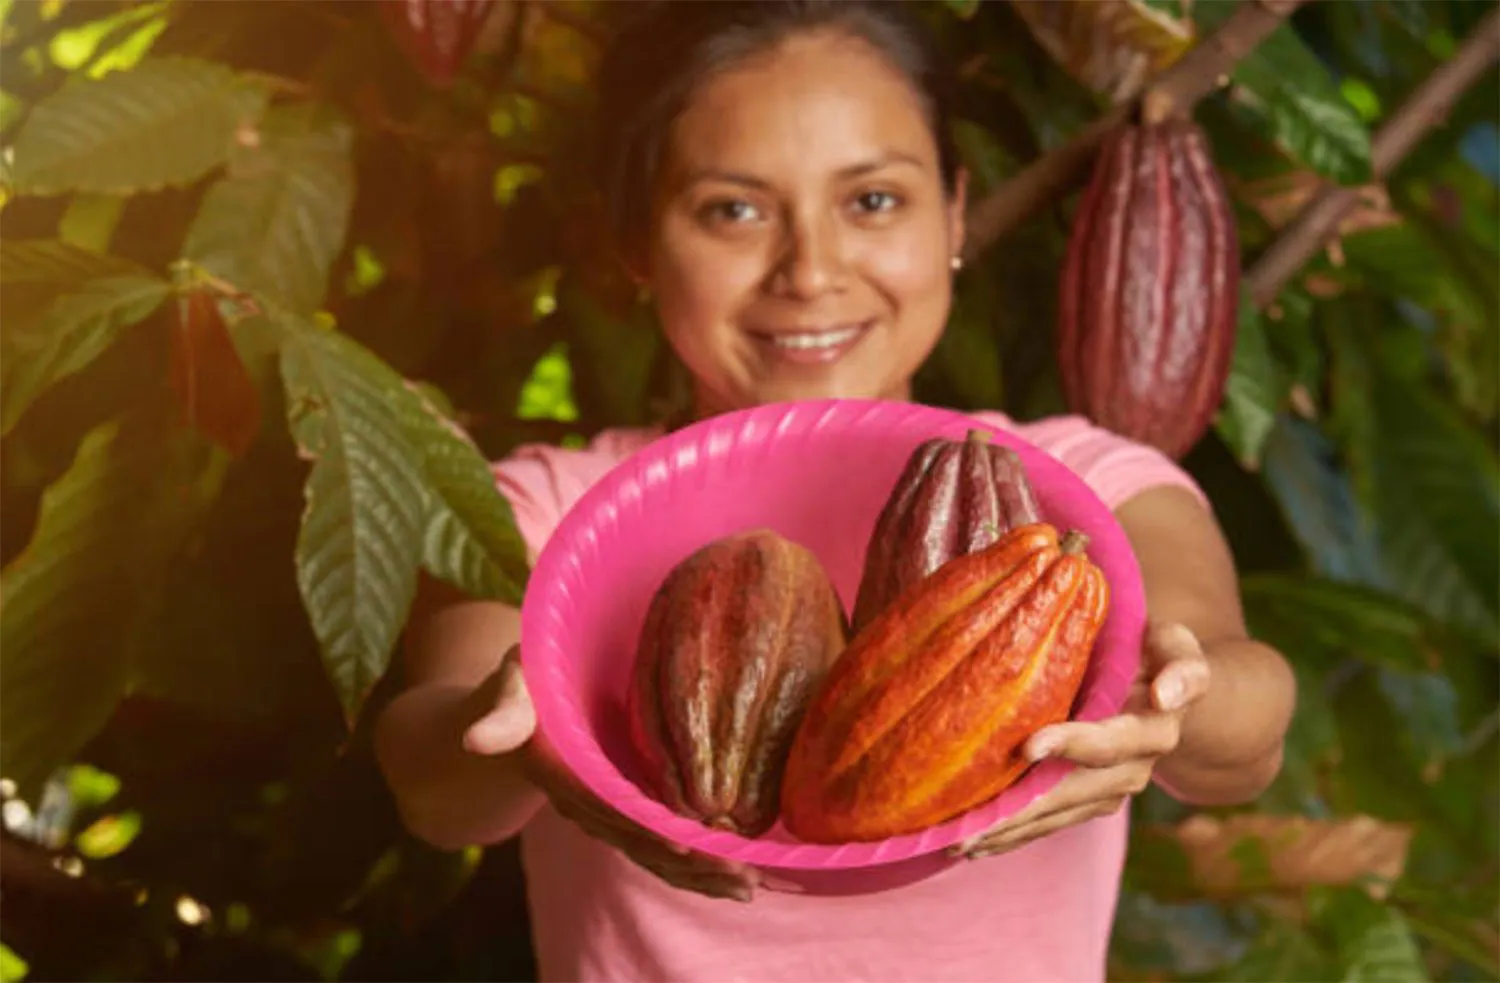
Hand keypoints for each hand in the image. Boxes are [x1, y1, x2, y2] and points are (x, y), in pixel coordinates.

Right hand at [464, 646, 759, 902]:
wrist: (519, 704)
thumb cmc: (523, 678)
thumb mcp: (512, 680)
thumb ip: (504, 707)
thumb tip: (475, 741)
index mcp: (557, 772)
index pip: (605, 806)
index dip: (644, 826)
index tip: (685, 844)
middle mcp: (582, 802)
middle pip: (637, 840)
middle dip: (688, 862)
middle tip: (740, 877)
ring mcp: (605, 811)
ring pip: (652, 851)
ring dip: (699, 873)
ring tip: (747, 886)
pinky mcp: (625, 809)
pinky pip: (659, 843)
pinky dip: (696, 863)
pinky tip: (734, 875)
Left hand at [952, 622, 1211, 859]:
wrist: (1159, 687)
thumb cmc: (1155, 651)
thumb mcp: (1176, 646)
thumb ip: (1182, 667)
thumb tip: (1166, 696)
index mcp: (1154, 730)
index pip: (1110, 742)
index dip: (1072, 745)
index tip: (1029, 747)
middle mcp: (1133, 769)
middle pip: (1074, 792)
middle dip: (1024, 809)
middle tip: (972, 822)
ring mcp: (1109, 791)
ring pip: (1056, 816)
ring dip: (1010, 831)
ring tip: (961, 842)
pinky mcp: (1087, 801)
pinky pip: (1049, 822)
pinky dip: (1012, 836)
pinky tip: (973, 846)